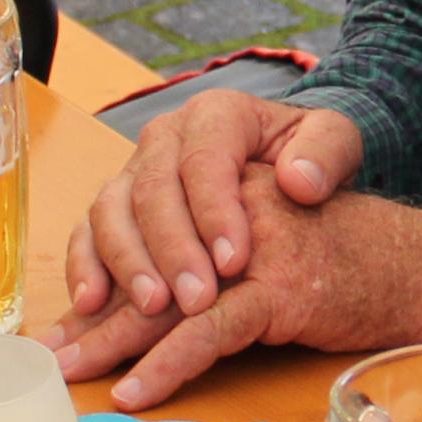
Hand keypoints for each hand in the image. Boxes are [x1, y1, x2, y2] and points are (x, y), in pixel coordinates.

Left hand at [55, 167, 421, 405]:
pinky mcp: (282, 289)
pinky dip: (170, 364)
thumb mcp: (267, 241)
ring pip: (168, 295)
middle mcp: (232, 204)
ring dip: (114, 341)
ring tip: (75, 376)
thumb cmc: (344, 257)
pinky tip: (138, 391)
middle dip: (92, 314)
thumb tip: (142, 300)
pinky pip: (211, 329)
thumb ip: (210, 253)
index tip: (64, 317)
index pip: (143, 221)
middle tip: (49, 357)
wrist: (421, 266)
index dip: (98, 271)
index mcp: (223, 180)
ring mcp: (256, 247)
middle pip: (143, 259)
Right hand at [63, 89, 361, 324]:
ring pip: (111, 210)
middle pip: (153, 189)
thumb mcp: (335, 142)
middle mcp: (165, 137)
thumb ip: (326, 153)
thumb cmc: (309, 156)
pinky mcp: (115, 206)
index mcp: (217, 115)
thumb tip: (300, 180)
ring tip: (153, 307)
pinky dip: (85, 266)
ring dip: (127, 262)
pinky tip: (92, 304)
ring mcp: (134, 171)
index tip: (235, 263)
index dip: (215, 212)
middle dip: (173, 249)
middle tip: (197, 300)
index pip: (205, 160)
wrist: (287, 161)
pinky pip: (87, 232)